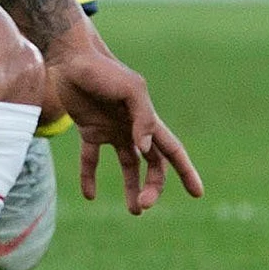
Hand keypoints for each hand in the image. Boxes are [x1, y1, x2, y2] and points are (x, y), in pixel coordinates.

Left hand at [47, 39, 201, 214]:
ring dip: (131, 187)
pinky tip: (89, 195)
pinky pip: (92, 159)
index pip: (172, 150)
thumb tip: (145, 149)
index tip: (197, 193)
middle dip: (153, 187)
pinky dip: (90, 177)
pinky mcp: (90, 129)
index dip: (186, 171)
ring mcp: (112, 129)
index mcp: (148, 118)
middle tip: (141, 206)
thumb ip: (142, 118)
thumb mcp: (130, 89)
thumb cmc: (103, 70)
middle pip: (153, 163)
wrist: (71, 58)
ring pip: (128, 165)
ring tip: (133, 211)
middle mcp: (133, 127)